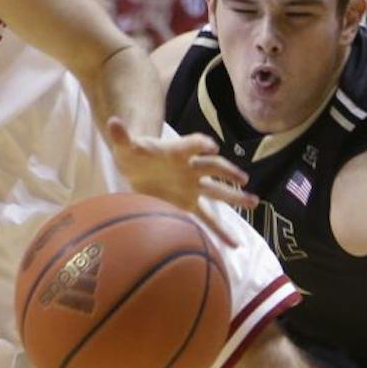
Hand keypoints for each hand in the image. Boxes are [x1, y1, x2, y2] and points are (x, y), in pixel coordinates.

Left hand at [107, 117, 256, 246]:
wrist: (138, 167)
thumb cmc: (134, 153)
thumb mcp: (126, 146)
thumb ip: (122, 136)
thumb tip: (113, 122)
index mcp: (178, 152)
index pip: (193, 144)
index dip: (202, 144)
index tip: (213, 148)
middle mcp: (191, 168)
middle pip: (213, 168)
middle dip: (228, 172)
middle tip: (243, 179)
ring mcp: (193, 187)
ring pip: (217, 192)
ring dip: (235, 197)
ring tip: (254, 202)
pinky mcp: (188, 204)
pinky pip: (207, 219)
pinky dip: (220, 232)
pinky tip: (235, 245)